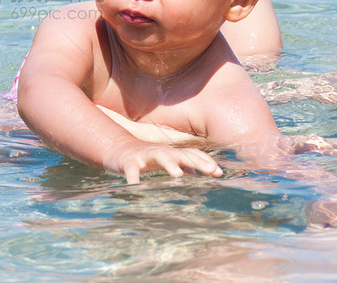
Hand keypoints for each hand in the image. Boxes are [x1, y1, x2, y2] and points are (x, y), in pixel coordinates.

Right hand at [101, 139, 222, 183]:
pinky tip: (137, 187)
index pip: (191, 154)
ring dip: (170, 163)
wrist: (117, 149)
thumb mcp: (165, 160)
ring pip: (159, 156)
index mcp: (170, 153)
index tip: (219, 173)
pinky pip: (131, 170)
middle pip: (180, 153)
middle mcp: (160, 151)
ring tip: (179, 175)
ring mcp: (144, 155)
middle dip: (195, 161)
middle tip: (209, 170)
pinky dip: (134, 178)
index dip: (205, 161)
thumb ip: (182, 165)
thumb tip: (201, 174)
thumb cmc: (145, 157)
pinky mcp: (128, 162)